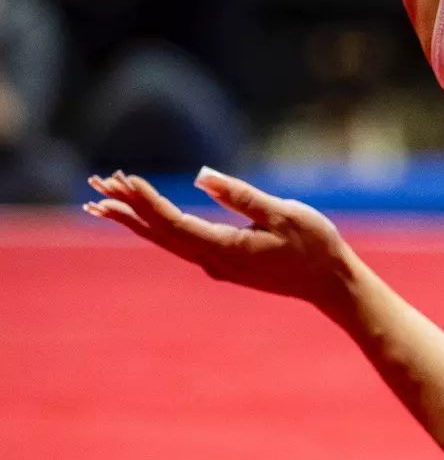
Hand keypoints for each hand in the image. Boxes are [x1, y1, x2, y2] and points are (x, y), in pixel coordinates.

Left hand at [84, 168, 355, 308]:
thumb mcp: (285, 213)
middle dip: (126, 210)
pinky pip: (181, 243)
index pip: (174, 222)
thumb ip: (242, 195)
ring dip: (137, 220)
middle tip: (94, 187)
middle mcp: (214, 261)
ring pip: (166, 240)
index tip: (124, 178)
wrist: (332, 284)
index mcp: (226, 249)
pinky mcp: (225, 263)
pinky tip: (146, 219)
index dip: (147, 200)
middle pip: (159, 234)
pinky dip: (159, 227)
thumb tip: (202, 175)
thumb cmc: (315, 246)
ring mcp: (218, 265)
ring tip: (104, 203)